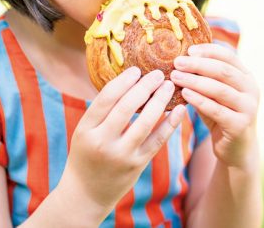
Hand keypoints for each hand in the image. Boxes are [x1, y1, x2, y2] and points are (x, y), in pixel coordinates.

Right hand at [59, 67, 186, 216]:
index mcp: (85, 129)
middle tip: (158, 74)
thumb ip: (102, 110)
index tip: (136, 70)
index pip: (106, 98)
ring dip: (160, 101)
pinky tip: (179, 110)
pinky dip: (170, 124)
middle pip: (127, 107)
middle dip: (145, 87)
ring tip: (169, 86)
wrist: (86, 194)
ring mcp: (122, 155)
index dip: (123, 81)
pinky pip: (157, 140)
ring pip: (146, 122)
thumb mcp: (84, 131)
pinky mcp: (137, 165)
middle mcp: (103, 142)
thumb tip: (128, 80)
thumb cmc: (86, 154)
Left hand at [171, 43, 259, 168]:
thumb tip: (180, 59)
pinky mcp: (240, 125)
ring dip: (195, 81)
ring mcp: (248, 108)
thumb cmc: (220, 115)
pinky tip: (184, 94)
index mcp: (246, 77)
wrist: (236, 149)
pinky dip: (199, 100)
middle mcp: (251, 90)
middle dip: (198, 64)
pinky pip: (216, 109)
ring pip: (219, 89)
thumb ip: (205, 78)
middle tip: (177, 62)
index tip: (188, 50)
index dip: (208, 51)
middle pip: (223, 71)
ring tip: (175, 76)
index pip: (228, 56)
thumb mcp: (214, 94)